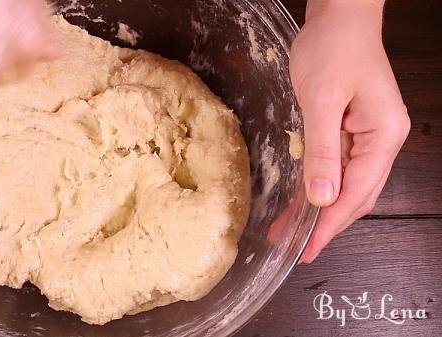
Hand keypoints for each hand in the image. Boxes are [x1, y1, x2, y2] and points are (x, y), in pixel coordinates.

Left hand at [290, 0, 410, 262]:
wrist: (338, 17)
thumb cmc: (333, 49)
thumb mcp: (322, 101)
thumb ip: (322, 152)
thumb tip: (322, 198)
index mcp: (383, 135)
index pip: (357, 192)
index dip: (331, 223)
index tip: (308, 247)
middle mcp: (381, 140)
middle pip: (356, 194)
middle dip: (327, 223)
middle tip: (299, 248)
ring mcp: (368, 135)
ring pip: (345, 184)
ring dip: (320, 209)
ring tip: (292, 232)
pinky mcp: (350, 129)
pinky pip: (336, 166)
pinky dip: (317, 185)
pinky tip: (299, 200)